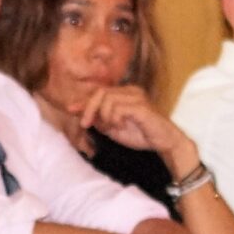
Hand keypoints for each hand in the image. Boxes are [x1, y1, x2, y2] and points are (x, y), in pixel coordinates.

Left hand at [78, 85, 192, 170]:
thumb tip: (80, 113)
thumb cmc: (140, 134)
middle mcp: (130, 91)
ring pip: (108, 99)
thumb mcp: (113, 127)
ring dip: (105, 116)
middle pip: (101, 92)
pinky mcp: (142, 107)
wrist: (163, 142)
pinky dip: (115, 118)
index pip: (99, 92)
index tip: (70, 110)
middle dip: (89, 109)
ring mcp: (137, 97)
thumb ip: (99, 119)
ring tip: (113, 128)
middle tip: (86, 125)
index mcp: (124, 93)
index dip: (83, 101)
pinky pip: (119, 108)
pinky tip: (121, 126)